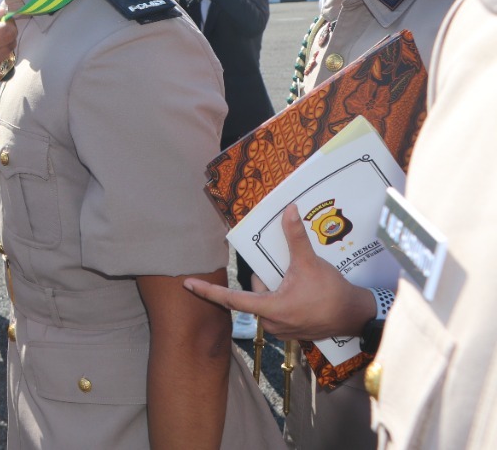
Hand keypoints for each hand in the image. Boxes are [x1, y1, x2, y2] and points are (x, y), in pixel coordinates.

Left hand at [182, 205, 376, 339]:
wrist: (356, 316)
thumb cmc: (331, 292)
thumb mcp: (310, 263)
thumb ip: (295, 237)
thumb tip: (288, 210)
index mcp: (269, 308)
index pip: (230, 299)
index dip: (207, 291)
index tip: (188, 285)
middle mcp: (271, 323)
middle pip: (253, 295)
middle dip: (265, 281)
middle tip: (288, 273)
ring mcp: (281, 330)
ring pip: (266, 302)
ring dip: (275, 291)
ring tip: (300, 284)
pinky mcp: (291, 333)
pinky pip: (277, 312)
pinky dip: (284, 300)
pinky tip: (303, 295)